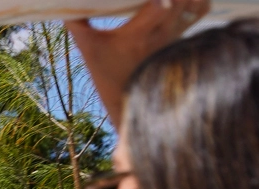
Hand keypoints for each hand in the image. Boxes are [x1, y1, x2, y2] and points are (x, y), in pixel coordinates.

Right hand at [69, 0, 208, 120]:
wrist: (130, 97)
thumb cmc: (106, 71)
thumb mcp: (87, 47)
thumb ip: (77, 23)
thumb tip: (69, 3)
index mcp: (137, 36)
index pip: (160, 6)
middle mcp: (162, 34)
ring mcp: (176, 34)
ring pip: (194, 1)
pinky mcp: (183, 33)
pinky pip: (201, 9)